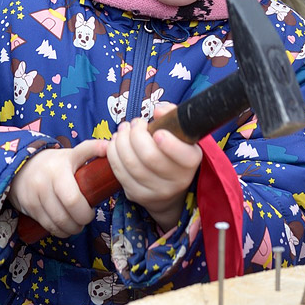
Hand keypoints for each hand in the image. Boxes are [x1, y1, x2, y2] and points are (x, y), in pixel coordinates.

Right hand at [7, 139, 107, 237]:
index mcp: (58, 171)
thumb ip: (90, 149)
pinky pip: (46, 226)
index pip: (73, 200)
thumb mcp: (72, 154)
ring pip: (56, 224)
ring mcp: (33, 197)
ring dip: (70, 229)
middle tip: (86, 219)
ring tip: (77, 225)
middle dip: (80, 223)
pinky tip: (65, 228)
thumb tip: (108, 146)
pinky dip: (59, 231)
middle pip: (65, 216)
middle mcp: (43, 184)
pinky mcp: (27, 207)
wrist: (23, 165)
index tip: (92, 211)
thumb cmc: (56, 163)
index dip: (85, 212)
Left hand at [107, 104, 202, 230]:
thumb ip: (172, 115)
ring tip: (123, 130)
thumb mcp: (180, 133)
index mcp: (191, 162)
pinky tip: (115, 143)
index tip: (157, 132)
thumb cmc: (173, 151)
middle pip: (150, 157)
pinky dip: (113, 154)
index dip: (169, 144)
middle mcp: (177, 181)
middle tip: (135, 123)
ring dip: (121, 141)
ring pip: (131, 164)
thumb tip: (158, 110)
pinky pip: (120, 173)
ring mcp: (156, 191)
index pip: (184, 156)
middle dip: (136, 135)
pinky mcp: (137, 195)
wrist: (168, 187)